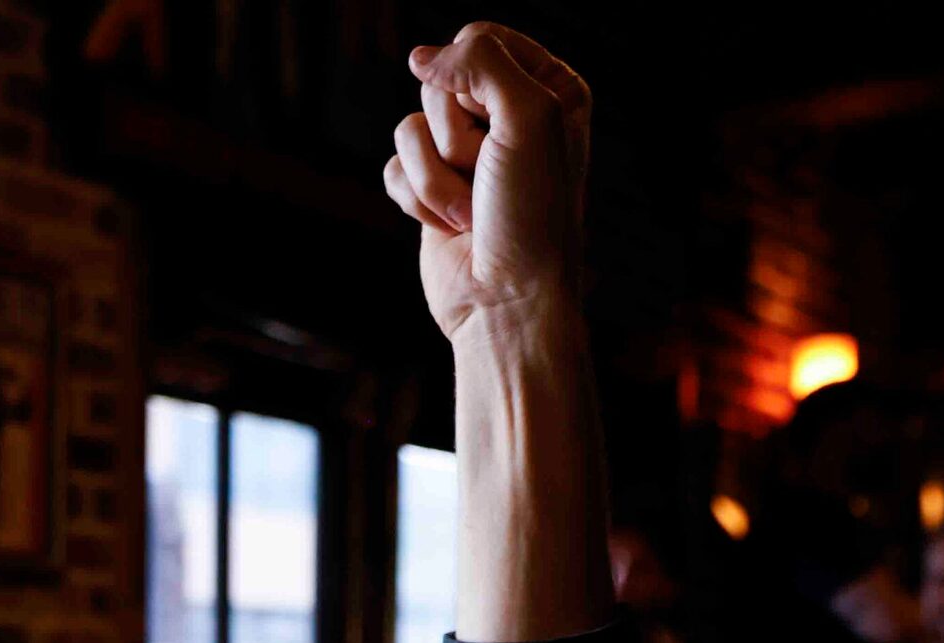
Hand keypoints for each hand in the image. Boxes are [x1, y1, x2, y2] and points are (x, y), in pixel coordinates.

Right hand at [386, 24, 590, 345]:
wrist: (507, 302)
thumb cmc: (531, 215)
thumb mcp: (529, 116)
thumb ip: (479, 62)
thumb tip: (420, 58)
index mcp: (549, 89)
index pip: (478, 39)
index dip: (472, 80)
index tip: (498, 123)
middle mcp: (507, 116)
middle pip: (438, 82)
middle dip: (456, 135)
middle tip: (487, 176)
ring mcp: (466, 155)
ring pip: (410, 127)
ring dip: (436, 176)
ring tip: (471, 211)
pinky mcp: (431, 189)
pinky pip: (394, 166)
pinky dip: (416, 199)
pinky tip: (449, 226)